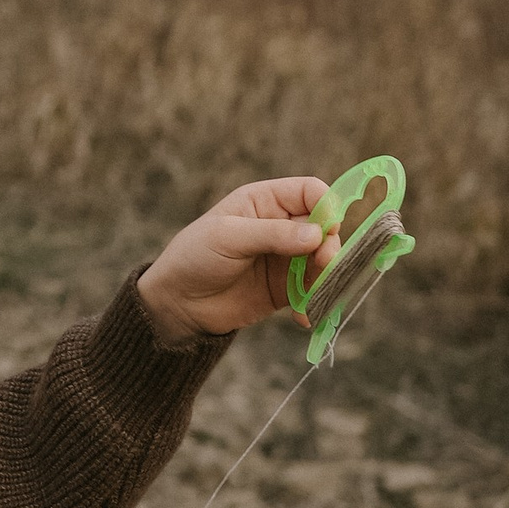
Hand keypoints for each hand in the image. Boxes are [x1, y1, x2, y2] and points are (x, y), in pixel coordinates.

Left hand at [137, 177, 333, 342]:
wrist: (179, 303)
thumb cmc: (195, 256)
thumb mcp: (228, 237)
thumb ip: (273, 234)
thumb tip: (318, 235)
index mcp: (265, 201)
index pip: (310, 192)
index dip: (326, 206)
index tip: (328, 228)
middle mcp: (282, 225)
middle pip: (326, 227)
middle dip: (330, 245)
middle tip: (322, 263)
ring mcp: (287, 257)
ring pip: (325, 260)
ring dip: (327, 277)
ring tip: (313, 294)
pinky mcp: (288, 288)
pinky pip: (315, 291)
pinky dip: (316, 302)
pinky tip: (302, 316)